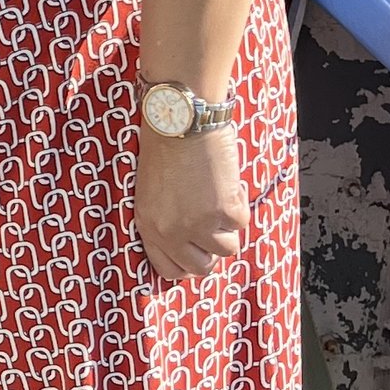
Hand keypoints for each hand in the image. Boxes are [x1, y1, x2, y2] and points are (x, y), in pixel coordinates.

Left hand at [135, 123, 248, 285]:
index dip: (186, 264)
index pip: (169, 270)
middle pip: (201, 268)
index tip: (196, 252)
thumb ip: (163, 220)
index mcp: (148, 227)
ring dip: (228, 228)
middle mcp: (172, 232)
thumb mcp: (150, 192)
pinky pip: (241, 223)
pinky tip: (228, 183)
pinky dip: (239, 204)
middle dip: (211, 251)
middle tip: (215, 229)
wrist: (180, 120)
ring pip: (227, 249)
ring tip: (219, 200)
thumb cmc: (163, 146)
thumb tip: (188, 242)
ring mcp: (199, 225)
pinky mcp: (225, 211)